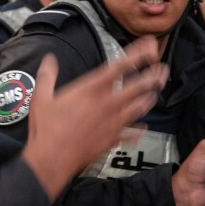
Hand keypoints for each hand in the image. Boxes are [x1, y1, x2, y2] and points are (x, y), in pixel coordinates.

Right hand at [22, 37, 166, 198]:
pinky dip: (139, 129)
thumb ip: (47, 75)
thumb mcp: (42, 97)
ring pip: (140, 107)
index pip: (120, 66)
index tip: (150, 46)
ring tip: (155, 92)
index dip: (138, 54)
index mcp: (91, 90)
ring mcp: (114, 122)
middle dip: (154, 76)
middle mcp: (108, 104)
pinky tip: (143, 126)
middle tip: (163, 70)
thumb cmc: (46, 130)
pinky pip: (133, 133)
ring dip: (149, 98)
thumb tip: (49, 60)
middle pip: (139, 86)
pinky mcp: (114, 139)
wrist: (52, 159)